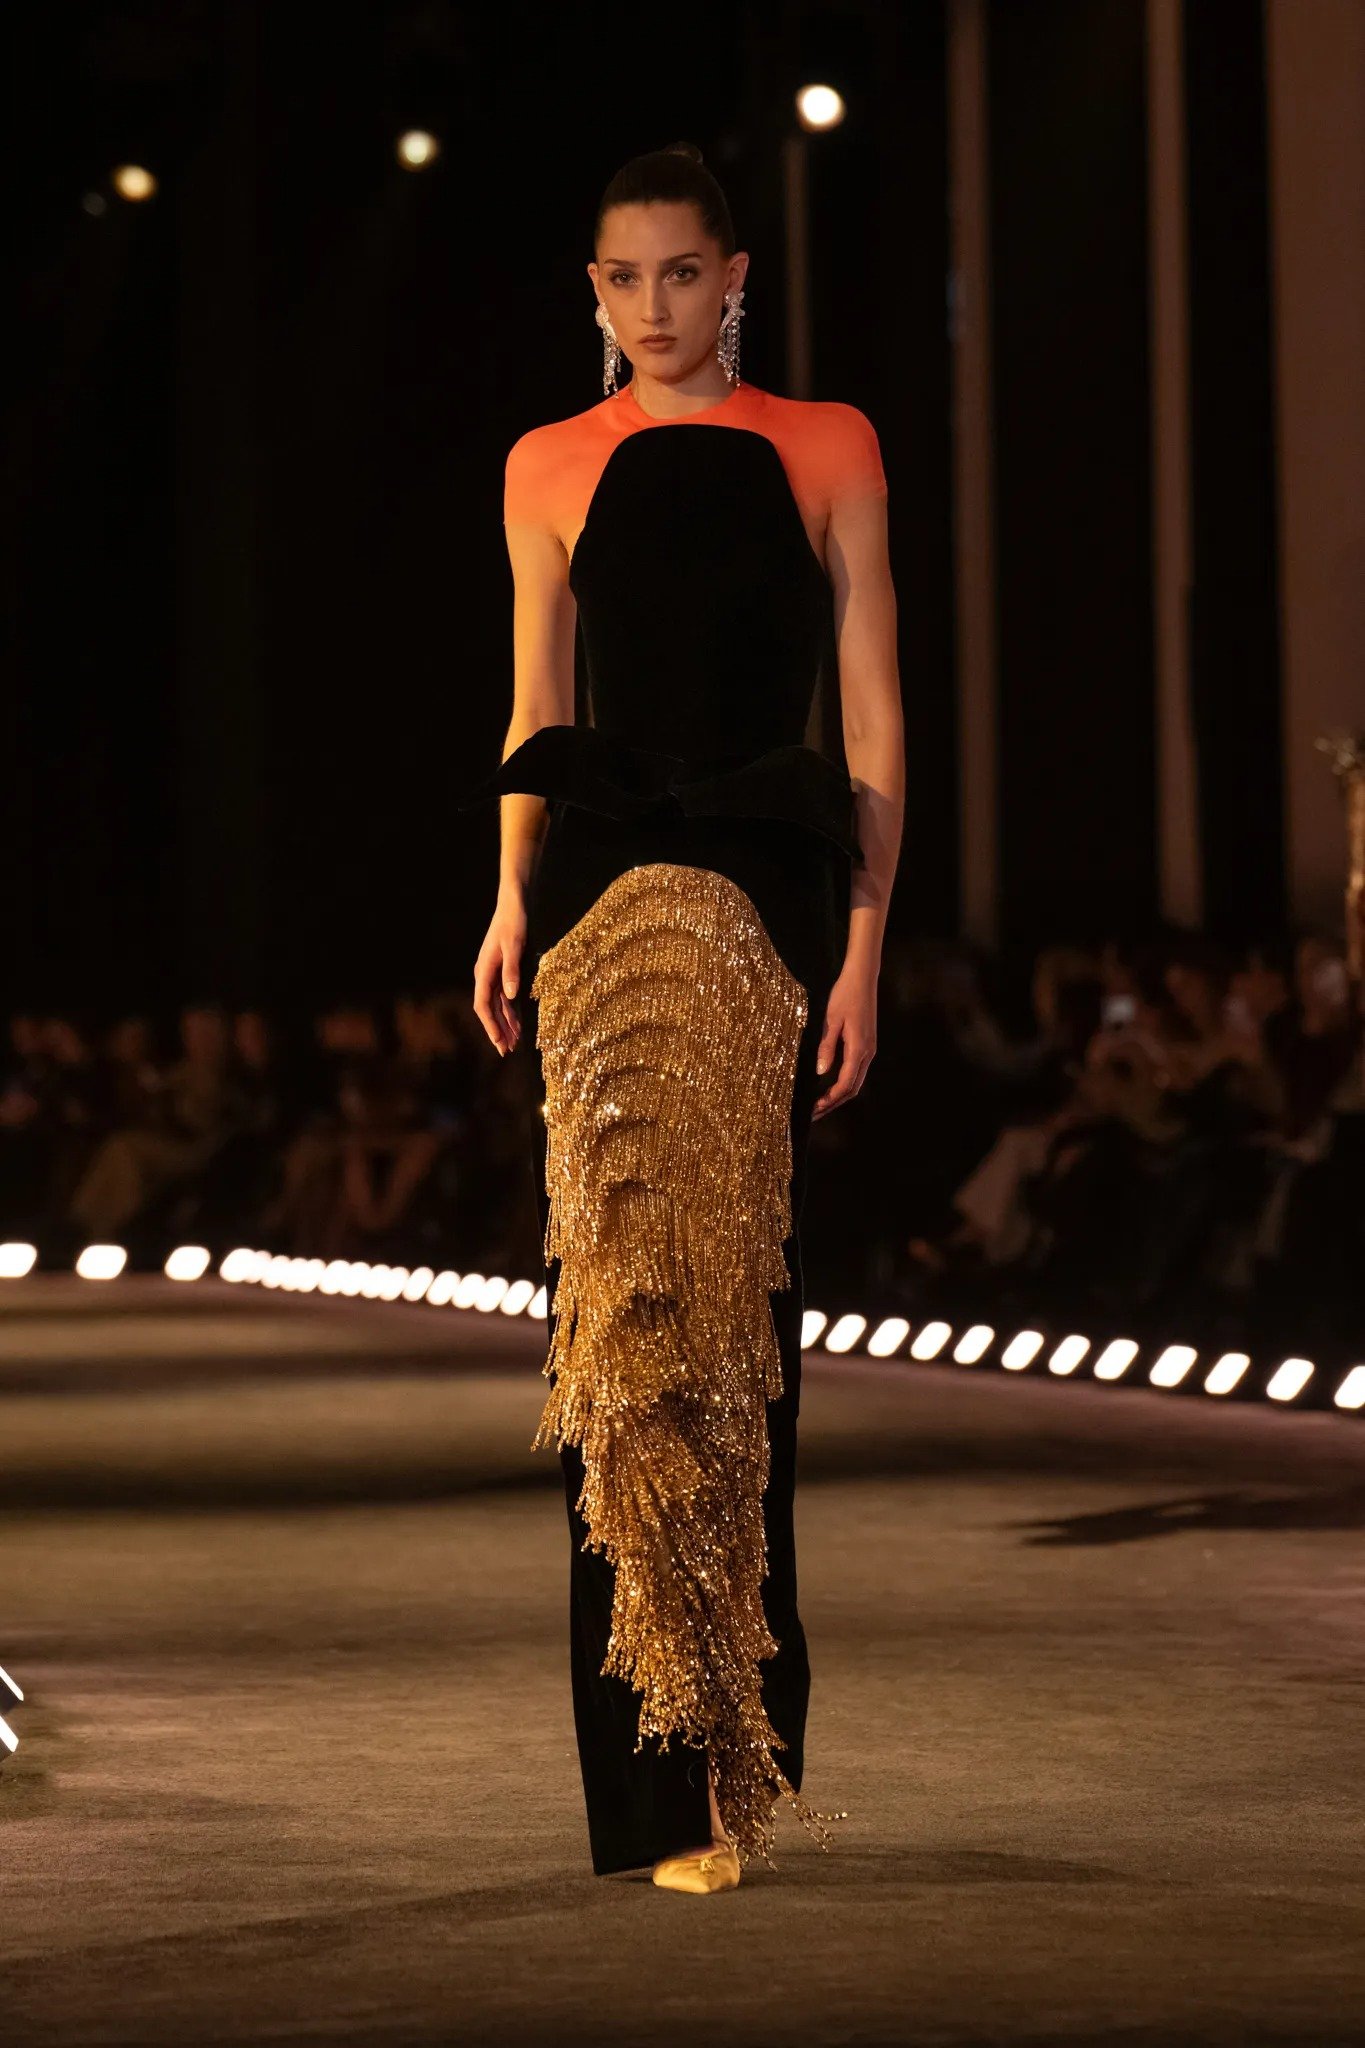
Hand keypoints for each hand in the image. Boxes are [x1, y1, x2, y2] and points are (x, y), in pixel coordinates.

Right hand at [474, 891, 526, 1055]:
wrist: (514, 904)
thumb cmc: (513, 922)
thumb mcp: (515, 945)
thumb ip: (512, 970)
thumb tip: (511, 995)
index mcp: (484, 971)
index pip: (483, 1005)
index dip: (490, 1026)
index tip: (499, 1043)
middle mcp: (485, 975)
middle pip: (489, 1009)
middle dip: (497, 1030)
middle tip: (507, 1051)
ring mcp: (493, 973)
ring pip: (497, 1005)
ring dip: (505, 1023)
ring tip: (514, 1042)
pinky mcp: (503, 971)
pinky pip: (505, 997)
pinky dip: (511, 1011)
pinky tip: (518, 1023)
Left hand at [812, 963, 876, 1118]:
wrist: (862, 978)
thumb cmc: (845, 996)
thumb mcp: (831, 1021)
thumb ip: (827, 1047)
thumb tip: (821, 1072)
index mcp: (859, 1049)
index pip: (845, 1083)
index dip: (830, 1099)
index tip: (815, 1108)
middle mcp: (868, 1052)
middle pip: (853, 1088)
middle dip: (834, 1103)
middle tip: (815, 1114)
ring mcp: (869, 1049)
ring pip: (856, 1081)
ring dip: (840, 1095)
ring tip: (821, 1105)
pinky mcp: (867, 1044)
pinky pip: (857, 1071)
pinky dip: (845, 1083)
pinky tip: (832, 1086)